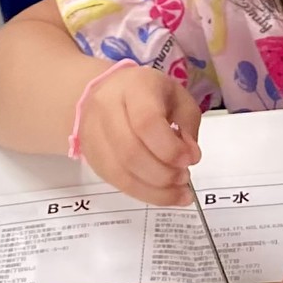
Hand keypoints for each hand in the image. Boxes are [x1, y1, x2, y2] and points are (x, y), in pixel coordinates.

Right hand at [74, 64, 200, 205]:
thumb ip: (188, 125)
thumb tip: (189, 157)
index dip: (170, 148)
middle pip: (131, 152)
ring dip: (155, 190)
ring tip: (178, 190)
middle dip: (164, 173)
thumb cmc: (149, 95)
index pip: (147, 122)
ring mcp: (93, 133)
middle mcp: (107, 107)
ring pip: (121, 173)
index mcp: (134, 87)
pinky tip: (164, 195)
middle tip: (184, 177)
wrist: (106, 93)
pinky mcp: (91, 156)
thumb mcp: (178, 97)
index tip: (191, 160)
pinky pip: (116, 183)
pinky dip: (144, 194)